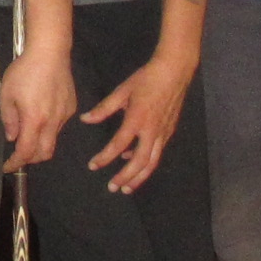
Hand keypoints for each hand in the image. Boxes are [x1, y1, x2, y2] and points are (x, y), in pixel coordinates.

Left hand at [0, 48, 77, 173]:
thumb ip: (9, 119)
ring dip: (40, 144)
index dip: (16, 163)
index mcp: (35, 120)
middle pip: (45, 154)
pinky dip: (49, 129)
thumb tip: (12, 137)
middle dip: (31, 159)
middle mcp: (52, 122)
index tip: (8, 167)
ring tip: (28, 132)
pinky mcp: (72, 107)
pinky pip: (60, 126)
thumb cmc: (24, 70)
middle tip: (19, 154)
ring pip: (53, 140)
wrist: (50, 52)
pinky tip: (41, 115)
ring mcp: (65, 115)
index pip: (26, 152)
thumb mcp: (7, 94)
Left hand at [78, 52, 194, 193]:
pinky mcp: (169, 132)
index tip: (93, 166)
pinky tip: (134, 163)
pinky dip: (146, 163)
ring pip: (152, 163)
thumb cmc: (146, 79)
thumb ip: (103, 108)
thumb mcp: (122, 91)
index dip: (104, 158)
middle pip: (139, 162)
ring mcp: (163, 133)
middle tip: (112, 187)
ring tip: (127, 188)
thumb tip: (85, 119)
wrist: (174, 72)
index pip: (118, 145)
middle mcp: (151, 130)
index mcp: (136, 119)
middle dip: (125, 178)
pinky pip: (157, 153)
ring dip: (138, 178)